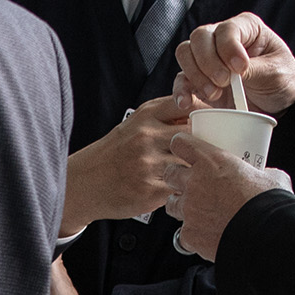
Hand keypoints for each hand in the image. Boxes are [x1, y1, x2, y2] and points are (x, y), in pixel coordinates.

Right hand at [60, 96, 196, 233]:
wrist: (84, 183)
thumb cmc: (114, 154)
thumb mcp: (134, 125)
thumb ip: (163, 117)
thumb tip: (198, 113)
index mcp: (145, 117)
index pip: (186, 105)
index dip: (203, 113)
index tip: (210, 123)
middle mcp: (146, 137)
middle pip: (194, 135)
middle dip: (205, 144)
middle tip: (209, 152)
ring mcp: (147, 163)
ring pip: (190, 163)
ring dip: (197, 170)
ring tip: (197, 174)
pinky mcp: (149, 189)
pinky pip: (180, 188)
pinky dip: (184, 189)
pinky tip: (180, 188)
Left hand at [168, 131, 287, 262]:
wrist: (266, 235)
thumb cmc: (270, 204)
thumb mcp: (271, 177)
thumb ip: (262, 171)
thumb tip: (267, 173)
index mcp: (211, 161)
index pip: (180, 143)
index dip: (181, 145)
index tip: (185, 148)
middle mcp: (194, 183)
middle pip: (169, 173)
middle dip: (177, 177)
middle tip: (191, 182)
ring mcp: (189, 209)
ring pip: (171, 203)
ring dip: (181, 205)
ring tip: (197, 210)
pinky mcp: (189, 234)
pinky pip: (183, 233)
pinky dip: (193, 234)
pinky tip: (207, 234)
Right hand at [176, 11, 294, 113]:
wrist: (280, 101)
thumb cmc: (282, 78)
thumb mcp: (275, 72)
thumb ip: (254, 69)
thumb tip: (232, 73)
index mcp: (246, 28)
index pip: (227, 29)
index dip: (229, 48)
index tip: (241, 68)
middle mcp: (222, 38)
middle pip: (200, 38)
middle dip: (209, 62)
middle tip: (224, 82)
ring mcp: (207, 57)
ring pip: (185, 54)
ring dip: (196, 75)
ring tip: (215, 94)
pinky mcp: (199, 79)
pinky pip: (181, 79)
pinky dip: (181, 91)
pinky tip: (187, 103)